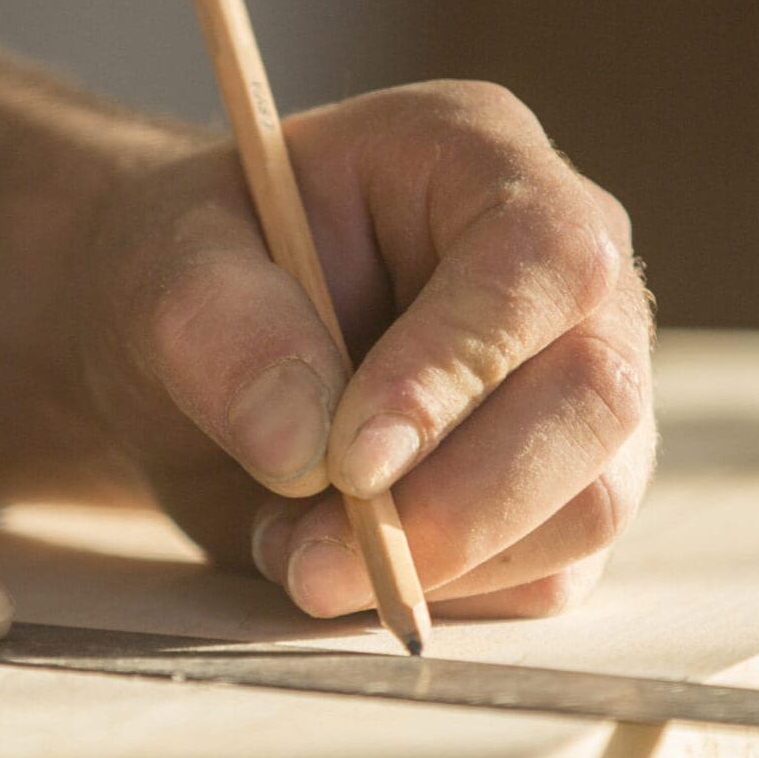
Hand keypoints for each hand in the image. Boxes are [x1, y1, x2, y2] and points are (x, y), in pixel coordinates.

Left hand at [77, 82, 653, 620]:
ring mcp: (580, 390)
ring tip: (294, 553)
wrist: (189, 353)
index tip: (351, 462)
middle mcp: (564, 275)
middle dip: (461, 502)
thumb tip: (303, 448)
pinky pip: (549, 574)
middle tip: (316, 562)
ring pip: (589, 502)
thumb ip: (220, 328)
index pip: (542, 257)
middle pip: (596, 396)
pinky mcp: (562, 493)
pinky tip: (336, 561)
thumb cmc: (190, 274)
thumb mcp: (162, 266)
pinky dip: (441, 595)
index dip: (460, 366)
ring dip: (440, 563)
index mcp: (480, 162)